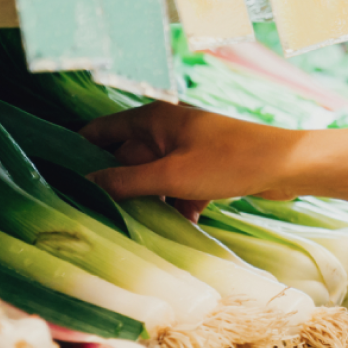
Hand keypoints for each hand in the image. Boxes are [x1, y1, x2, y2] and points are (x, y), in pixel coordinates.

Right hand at [79, 103, 308, 218]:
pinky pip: (181, 188)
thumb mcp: (171, 176)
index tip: (59, 179)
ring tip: (137, 228)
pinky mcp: (207, 169)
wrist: (287, 166)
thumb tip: (85, 185)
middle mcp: (166, 130)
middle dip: (117, 187)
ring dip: (151, 202)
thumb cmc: (229, 161)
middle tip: (96, 215)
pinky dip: (180, 206)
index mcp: (151, 119)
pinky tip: (183, 227)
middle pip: (126, 160)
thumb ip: (126, 182)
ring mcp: (187, 149)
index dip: (79, 152)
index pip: (100, 132)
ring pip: (154, 178)